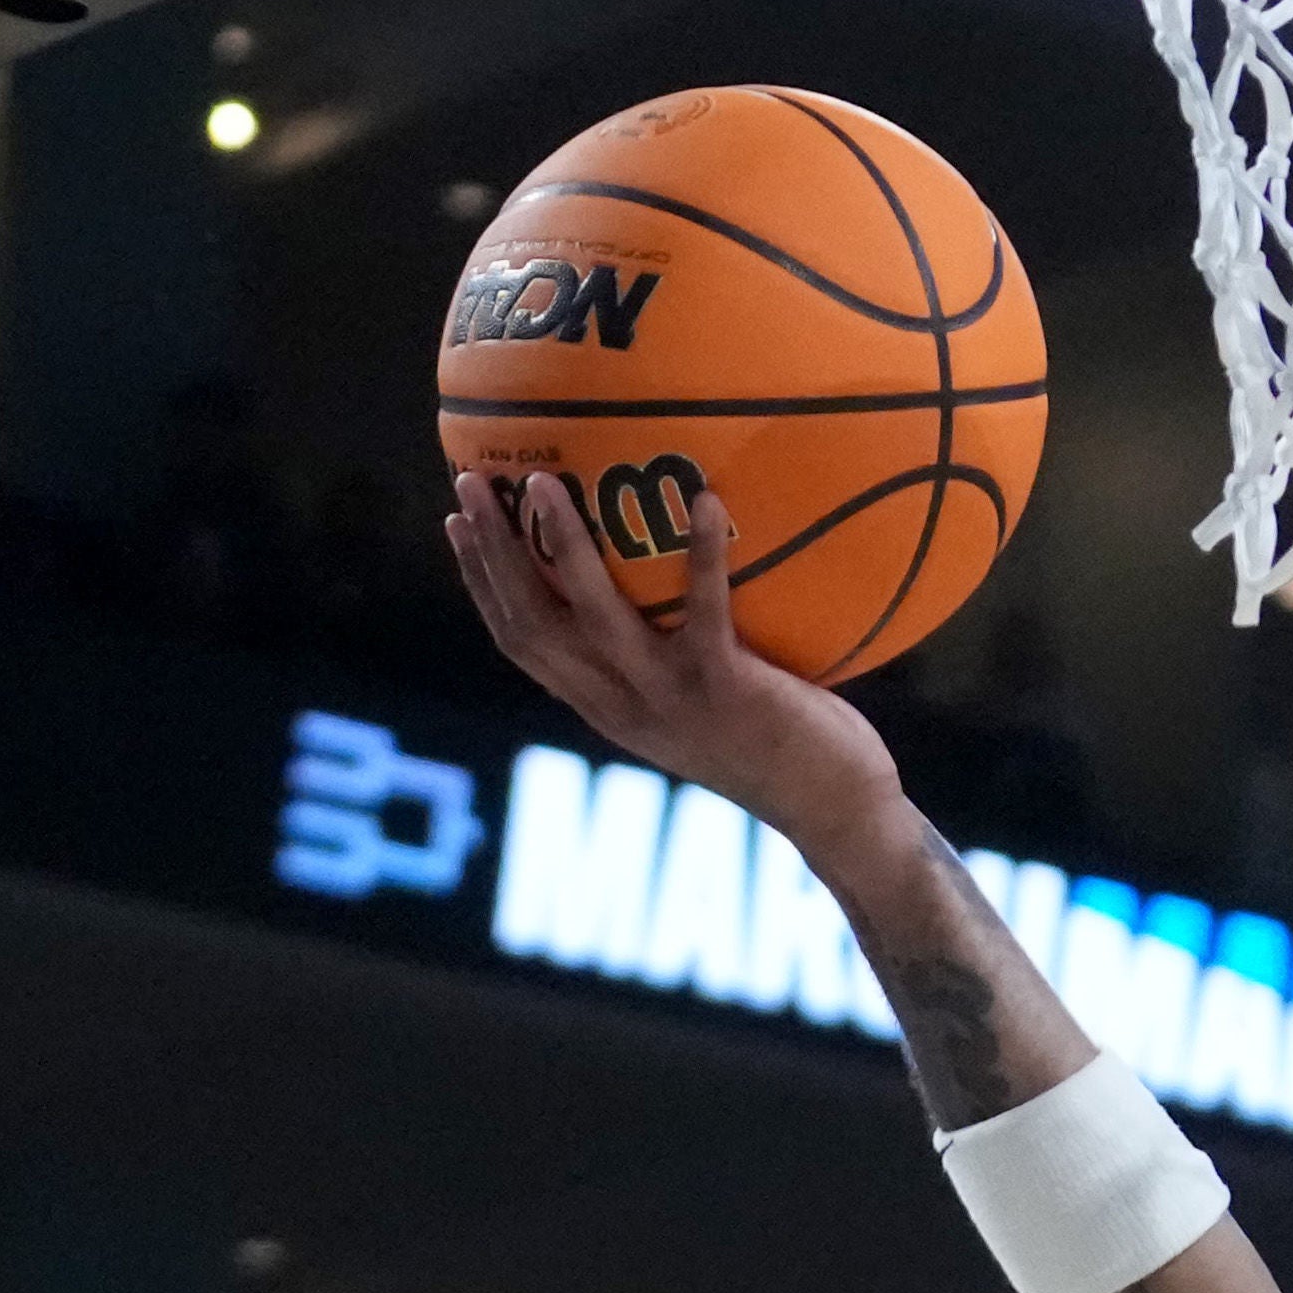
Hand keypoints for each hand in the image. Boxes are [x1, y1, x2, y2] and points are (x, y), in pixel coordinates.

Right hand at [442, 467, 910, 874]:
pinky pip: (705, 609)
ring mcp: (670, 700)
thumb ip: (667, 650)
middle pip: (533, 625)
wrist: (833, 810)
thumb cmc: (779, 742)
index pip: (521, 642)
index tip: (458, 521)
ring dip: (562, 547)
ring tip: (545, 482)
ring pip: (592, 618)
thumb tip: (661, 570)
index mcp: (607, 707)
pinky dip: (702, 553)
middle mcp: (623, 707)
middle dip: (493, 554)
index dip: (482, 582)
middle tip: (471, 483)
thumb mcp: (701, 698)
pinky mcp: (725, 690)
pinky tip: (705, 498)